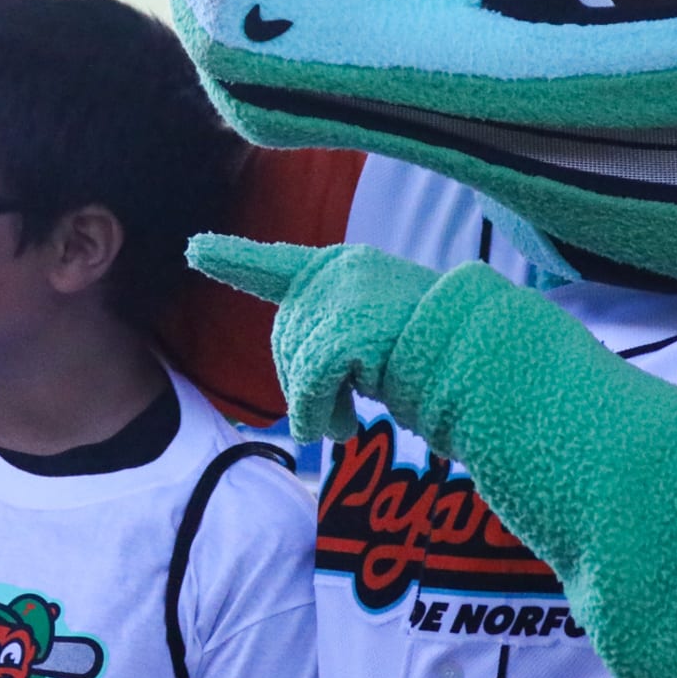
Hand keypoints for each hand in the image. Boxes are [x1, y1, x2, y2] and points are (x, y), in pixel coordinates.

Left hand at [187, 235, 441, 443]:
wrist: (483, 357)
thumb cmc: (440, 353)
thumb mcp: (383, 334)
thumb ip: (337, 345)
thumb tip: (301, 411)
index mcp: (346, 267)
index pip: (277, 262)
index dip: (234, 258)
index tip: (194, 248)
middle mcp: (337, 273)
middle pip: (285, 339)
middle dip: (303, 383)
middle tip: (342, 414)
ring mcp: (341, 299)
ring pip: (296, 367)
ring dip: (316, 406)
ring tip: (348, 423)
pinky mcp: (346, 331)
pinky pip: (308, 386)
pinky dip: (318, 414)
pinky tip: (340, 429)